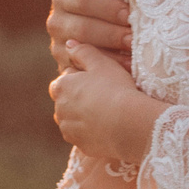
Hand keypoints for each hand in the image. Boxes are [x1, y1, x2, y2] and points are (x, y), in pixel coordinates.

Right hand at [49, 0, 131, 71]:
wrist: (116, 32)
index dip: (105, 6)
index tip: (130, 12)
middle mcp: (56, 22)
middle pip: (79, 29)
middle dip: (109, 33)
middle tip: (135, 37)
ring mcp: (60, 50)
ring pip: (82, 54)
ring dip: (109, 55)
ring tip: (135, 55)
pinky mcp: (68, 74)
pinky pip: (85, 76)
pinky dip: (107, 75)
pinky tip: (129, 73)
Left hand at [49, 42, 163, 160]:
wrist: (129, 124)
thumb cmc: (116, 89)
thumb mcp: (102, 63)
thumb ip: (83, 51)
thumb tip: (69, 44)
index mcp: (61, 86)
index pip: (66, 78)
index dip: (83, 77)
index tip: (100, 80)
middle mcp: (59, 109)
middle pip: (67, 100)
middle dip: (79, 97)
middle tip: (104, 95)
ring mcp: (68, 129)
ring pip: (73, 119)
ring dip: (83, 115)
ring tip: (106, 111)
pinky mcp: (80, 145)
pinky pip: (83, 136)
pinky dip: (91, 131)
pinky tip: (108, 126)